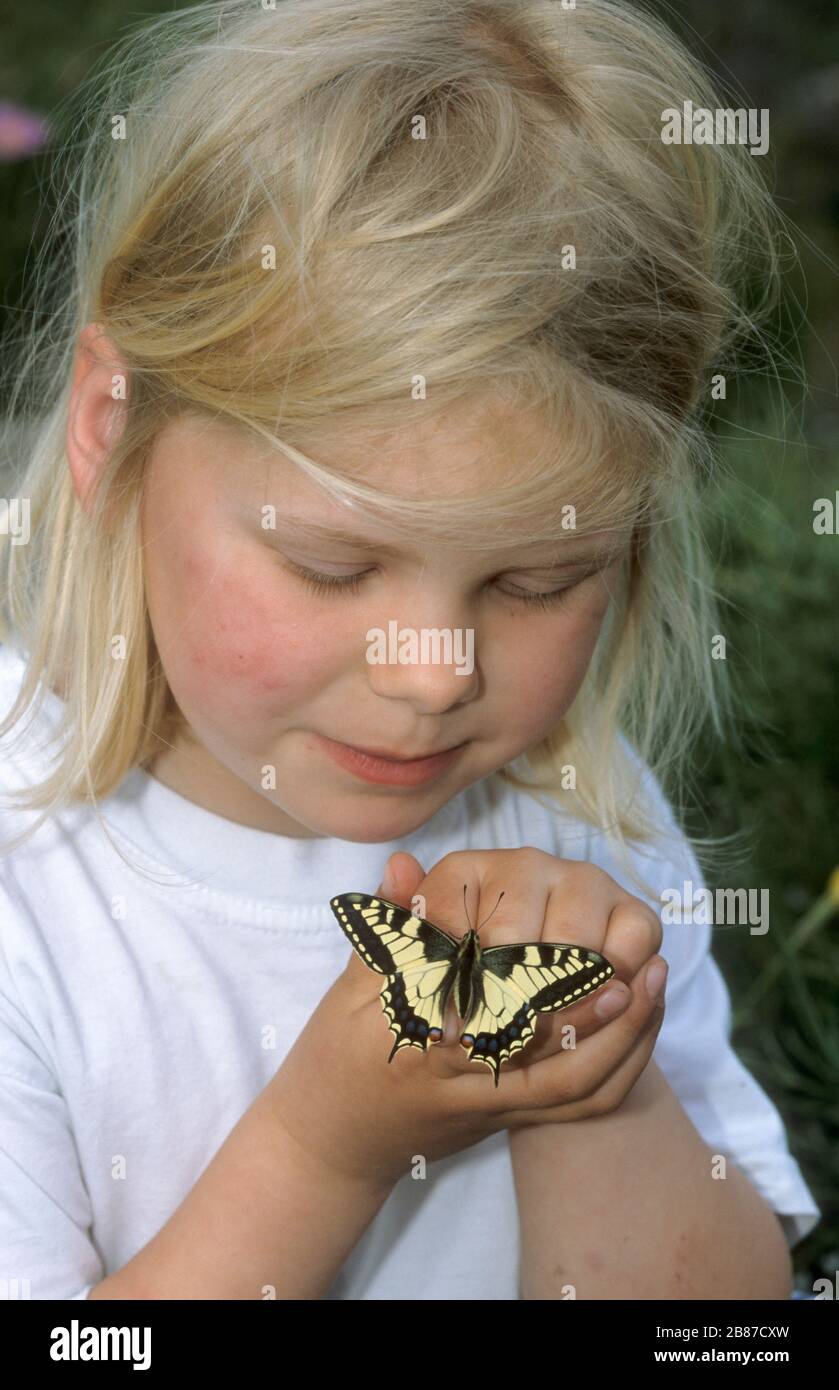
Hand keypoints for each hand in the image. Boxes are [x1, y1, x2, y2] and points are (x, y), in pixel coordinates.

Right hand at [268, 847, 666, 1191]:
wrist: (337, 1142)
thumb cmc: (339, 1056)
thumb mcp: (349, 988)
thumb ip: (388, 929)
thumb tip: (402, 864)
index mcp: (419, 1047)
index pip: (488, 1018)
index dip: (538, 986)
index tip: (573, 949)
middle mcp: (467, 1086)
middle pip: (546, 1057)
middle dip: (595, 1010)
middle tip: (634, 964)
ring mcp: (498, 1107)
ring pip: (576, 1086)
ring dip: (623, 1036)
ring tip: (653, 981)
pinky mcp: (517, 1116)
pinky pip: (582, 1103)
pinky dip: (622, 1061)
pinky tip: (642, 1011)